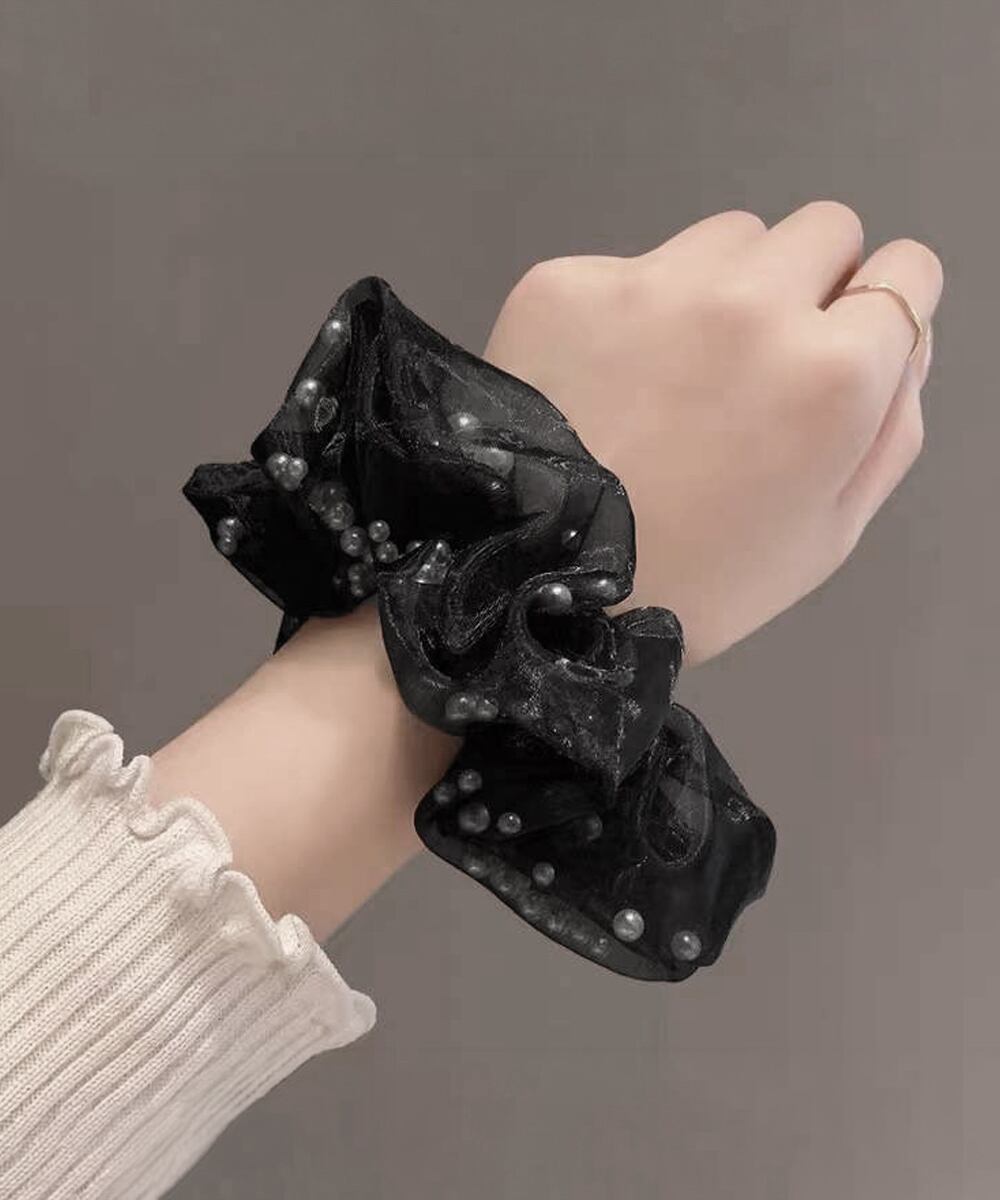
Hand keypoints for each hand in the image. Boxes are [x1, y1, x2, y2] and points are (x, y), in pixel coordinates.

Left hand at [483, 202, 942, 663]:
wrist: (534, 585)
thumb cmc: (693, 581)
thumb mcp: (828, 534)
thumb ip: (894, 425)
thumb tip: (907, 337)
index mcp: (834, 372)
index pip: (907, 271)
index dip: (882, 309)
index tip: (849, 340)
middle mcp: (752, 304)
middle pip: (824, 230)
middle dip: (810, 284)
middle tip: (759, 361)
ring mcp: (653, 284)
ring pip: (730, 235)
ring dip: (724, 286)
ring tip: (675, 374)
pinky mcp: (569, 283)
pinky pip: (633, 265)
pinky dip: (631, 309)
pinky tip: (605, 379)